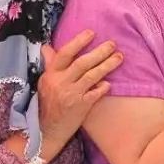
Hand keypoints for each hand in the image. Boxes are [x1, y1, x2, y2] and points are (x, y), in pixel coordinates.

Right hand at [37, 30, 122, 153]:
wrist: (46, 130)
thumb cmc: (47, 104)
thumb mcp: (44, 83)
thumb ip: (49, 65)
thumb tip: (47, 47)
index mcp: (51, 74)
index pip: (65, 54)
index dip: (79, 42)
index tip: (91, 33)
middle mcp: (61, 82)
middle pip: (82, 63)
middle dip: (99, 52)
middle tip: (112, 44)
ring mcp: (71, 95)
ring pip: (91, 76)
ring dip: (107, 65)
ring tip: (119, 58)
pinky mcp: (80, 107)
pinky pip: (95, 94)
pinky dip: (103, 87)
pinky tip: (110, 83)